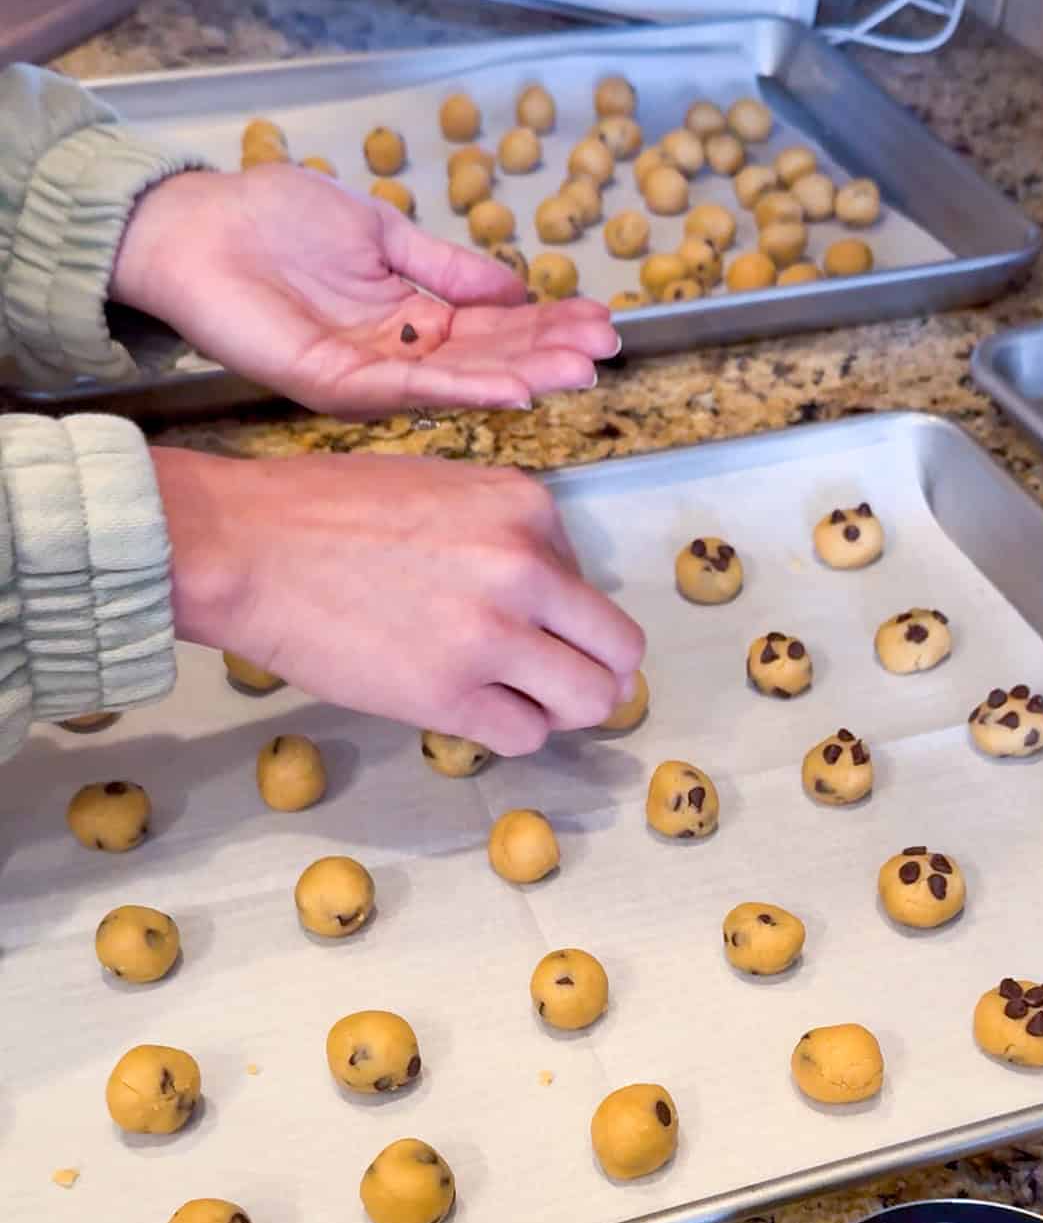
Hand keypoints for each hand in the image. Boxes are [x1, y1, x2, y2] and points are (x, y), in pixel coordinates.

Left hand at [113, 165, 618, 415]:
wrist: (197, 228)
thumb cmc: (275, 222)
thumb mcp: (383, 234)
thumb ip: (447, 268)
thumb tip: (515, 287)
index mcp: (413, 318)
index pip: (494, 328)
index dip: (547, 325)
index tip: (600, 322)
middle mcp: (399, 355)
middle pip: (488, 360)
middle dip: (550, 356)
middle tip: (605, 353)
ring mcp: (370, 375)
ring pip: (460, 382)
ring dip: (524, 378)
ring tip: (578, 371)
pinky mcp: (336, 385)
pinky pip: (411, 389)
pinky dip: (465, 388)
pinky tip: (513, 386)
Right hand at [153, 447, 643, 754]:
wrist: (245, 548)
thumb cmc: (324, 513)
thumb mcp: (440, 486)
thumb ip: (504, 532)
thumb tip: (548, 593)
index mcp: (525, 507)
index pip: (588, 582)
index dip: (561, 613)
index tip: (521, 622)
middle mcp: (524, 568)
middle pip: (618, 651)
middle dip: (597, 673)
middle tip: (561, 684)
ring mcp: (491, 635)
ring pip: (588, 701)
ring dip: (560, 709)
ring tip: (516, 701)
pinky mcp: (451, 695)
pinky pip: (525, 735)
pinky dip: (508, 732)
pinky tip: (470, 711)